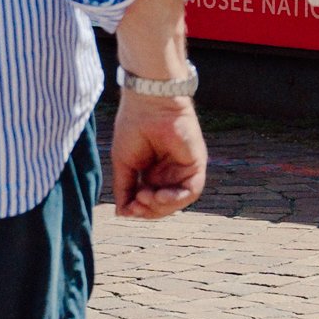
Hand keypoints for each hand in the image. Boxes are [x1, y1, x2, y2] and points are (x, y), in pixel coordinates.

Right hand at [109, 91, 205, 218]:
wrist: (147, 104)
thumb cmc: (133, 127)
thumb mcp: (124, 164)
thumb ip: (124, 189)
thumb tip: (122, 214)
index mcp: (152, 173)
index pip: (150, 202)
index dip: (139, 210)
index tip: (127, 208)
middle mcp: (169, 173)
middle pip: (163, 205)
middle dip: (149, 210)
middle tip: (136, 204)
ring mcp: (183, 169)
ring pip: (178, 202)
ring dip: (160, 206)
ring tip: (145, 197)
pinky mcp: (196, 164)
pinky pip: (191, 191)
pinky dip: (176, 199)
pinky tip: (160, 195)